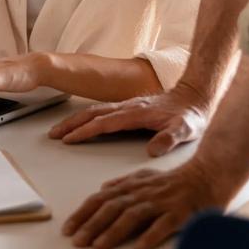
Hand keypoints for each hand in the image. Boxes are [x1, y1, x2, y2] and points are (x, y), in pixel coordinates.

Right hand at [48, 82, 210, 156]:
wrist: (195, 97)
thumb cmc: (190, 115)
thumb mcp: (186, 129)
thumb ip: (170, 139)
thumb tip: (153, 151)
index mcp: (136, 113)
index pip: (104, 123)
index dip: (85, 132)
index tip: (68, 140)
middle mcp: (127, 107)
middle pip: (92, 114)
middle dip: (71, 124)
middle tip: (53, 134)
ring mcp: (127, 106)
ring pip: (94, 110)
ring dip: (75, 119)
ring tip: (60, 129)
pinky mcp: (129, 107)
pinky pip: (101, 110)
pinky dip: (86, 116)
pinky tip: (82, 122)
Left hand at [62, 159, 228, 248]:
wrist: (208, 175)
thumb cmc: (175, 181)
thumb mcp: (144, 177)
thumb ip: (123, 184)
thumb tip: (102, 190)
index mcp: (131, 186)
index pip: (100, 199)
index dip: (83, 213)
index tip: (68, 228)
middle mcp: (142, 192)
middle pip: (111, 208)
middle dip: (91, 224)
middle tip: (76, 241)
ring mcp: (161, 202)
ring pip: (132, 216)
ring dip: (113, 231)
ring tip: (98, 245)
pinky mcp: (180, 212)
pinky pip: (164, 225)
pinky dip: (151, 235)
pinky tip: (140, 247)